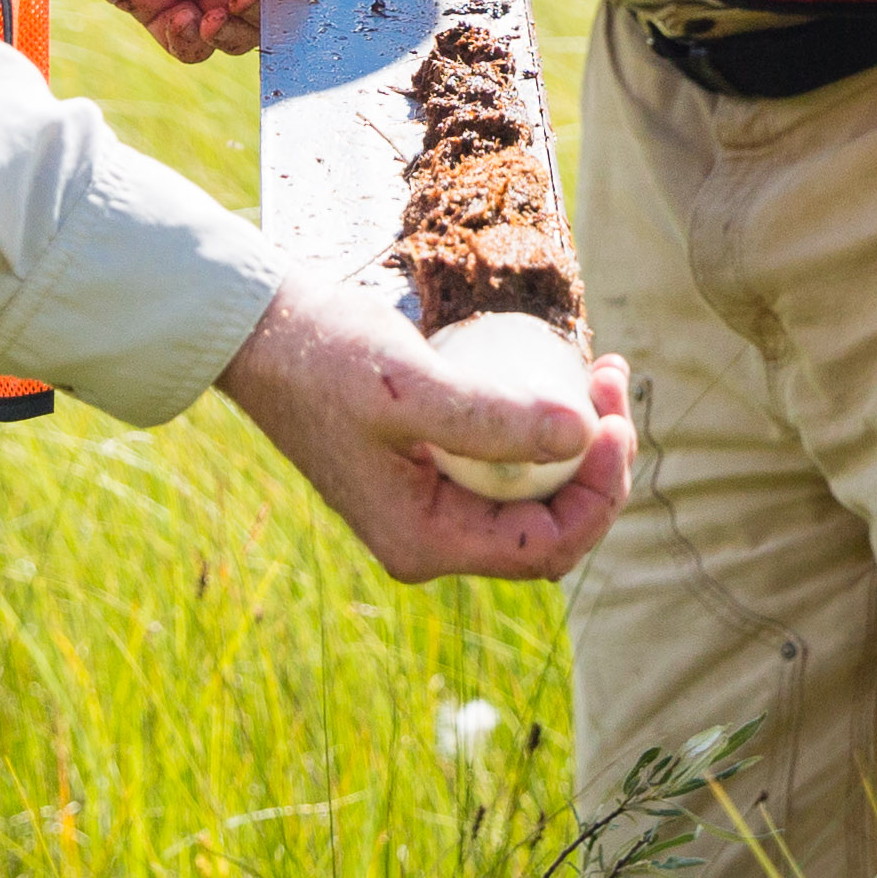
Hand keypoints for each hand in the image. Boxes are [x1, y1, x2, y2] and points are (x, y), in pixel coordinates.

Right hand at [218, 270, 634, 581]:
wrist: (261, 330)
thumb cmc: (323, 356)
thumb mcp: (409, 387)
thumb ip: (493, 418)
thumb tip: (583, 438)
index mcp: (425, 542)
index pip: (549, 547)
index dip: (600, 491)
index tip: (616, 418)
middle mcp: (432, 536)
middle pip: (552, 524)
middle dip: (599, 461)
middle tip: (613, 382)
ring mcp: (432, 501)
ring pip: (537, 492)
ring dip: (580, 438)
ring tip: (601, 369)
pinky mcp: (433, 463)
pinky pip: (510, 460)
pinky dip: (544, 421)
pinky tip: (565, 370)